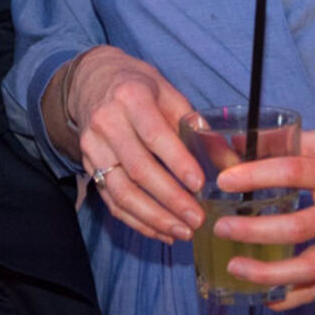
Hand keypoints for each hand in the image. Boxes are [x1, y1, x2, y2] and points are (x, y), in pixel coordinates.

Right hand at [64, 46, 204, 243]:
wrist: (93, 82)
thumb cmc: (139, 88)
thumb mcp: (168, 92)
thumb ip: (195, 125)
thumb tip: (227, 160)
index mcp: (131, 97)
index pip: (155, 135)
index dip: (178, 162)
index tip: (200, 185)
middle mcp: (107, 122)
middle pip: (138, 169)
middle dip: (170, 199)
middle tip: (197, 219)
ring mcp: (93, 147)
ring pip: (122, 192)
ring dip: (154, 218)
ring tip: (182, 232)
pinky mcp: (87, 167)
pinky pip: (111, 202)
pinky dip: (137, 221)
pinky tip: (161, 232)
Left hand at [213, 128, 314, 310]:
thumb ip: (285, 143)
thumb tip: (235, 144)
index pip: (292, 172)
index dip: (255, 175)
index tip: (224, 180)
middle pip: (297, 227)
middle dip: (254, 230)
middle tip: (222, 226)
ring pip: (307, 266)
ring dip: (267, 272)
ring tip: (235, 267)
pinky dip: (292, 296)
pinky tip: (265, 296)